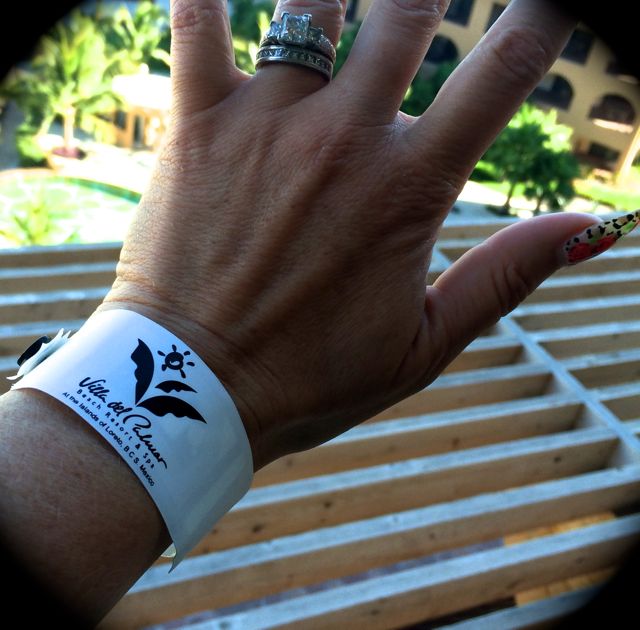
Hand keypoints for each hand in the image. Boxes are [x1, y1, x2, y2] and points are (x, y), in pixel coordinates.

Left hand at [101, 0, 594, 469]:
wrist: (195, 391)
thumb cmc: (309, 377)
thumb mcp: (424, 344)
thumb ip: (506, 277)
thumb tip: (591, 228)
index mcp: (408, 188)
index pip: (502, 73)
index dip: (541, 20)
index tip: (550, 4)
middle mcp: (343, 138)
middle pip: (408, 11)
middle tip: (424, 1)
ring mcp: (266, 124)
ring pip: (310, 6)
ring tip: (342, 4)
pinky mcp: (197, 127)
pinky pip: (197, 24)